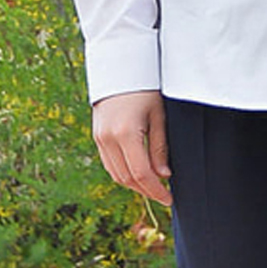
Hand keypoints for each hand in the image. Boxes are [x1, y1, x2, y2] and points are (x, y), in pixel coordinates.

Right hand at [92, 90, 172, 205]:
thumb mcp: (158, 116)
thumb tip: (164, 175)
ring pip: (116, 174)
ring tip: (153, 186)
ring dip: (134, 184)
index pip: (142, 174)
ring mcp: (99, 138)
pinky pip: (109, 163)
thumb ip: (160, 148)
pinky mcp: (97, 136)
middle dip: (146, 190)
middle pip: (127, 178)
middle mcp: (108, 138)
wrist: (121, 68)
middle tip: (164, 195)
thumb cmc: (146, 89)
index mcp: (126, 133)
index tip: (169, 199)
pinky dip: (123, 173)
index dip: (156, 190)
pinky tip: (138, 173)